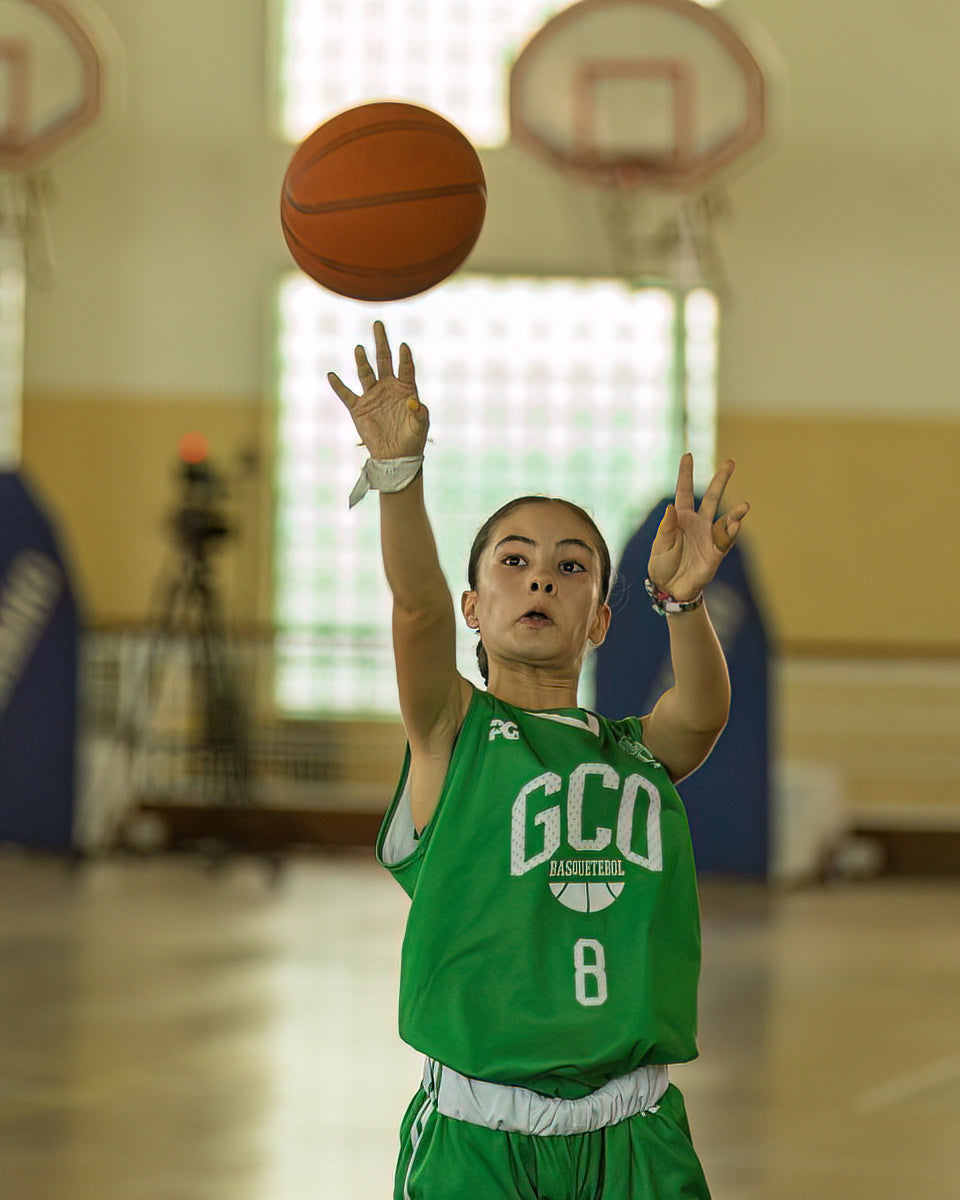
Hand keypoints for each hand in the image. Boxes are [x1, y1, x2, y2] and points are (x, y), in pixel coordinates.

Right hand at [327, 320, 427, 459]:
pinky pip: (346, 394)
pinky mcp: (358, 408)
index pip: (405, 368)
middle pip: (383, 360)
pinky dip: (338, 386)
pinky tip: (331, 375)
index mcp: (405, 389)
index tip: (403, 346)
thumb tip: (414, 402)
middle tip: (378, 324)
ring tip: (359, 348)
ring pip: (365, 373)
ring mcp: (372, 396)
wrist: (395, 457)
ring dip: (362, 361)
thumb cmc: (412, 439)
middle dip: (381, 342)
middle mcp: (388, 388)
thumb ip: (420, 413)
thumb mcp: (420, 426)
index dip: (405, 357)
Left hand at [647, 453, 749, 599]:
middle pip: (711, 497)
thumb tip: (670, 507)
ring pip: (724, 519)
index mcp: (681, 518)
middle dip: (720, 480)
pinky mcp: (716, 553)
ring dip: (735, 513)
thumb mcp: (660, 545)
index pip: (683, 491)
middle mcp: (698, 523)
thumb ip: (667, 527)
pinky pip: (726, 541)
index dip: (685, 474)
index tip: (688, 455)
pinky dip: (731, 533)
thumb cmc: (662, 565)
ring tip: (745, 506)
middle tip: (730, 463)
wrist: (670, 589)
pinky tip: (736, 525)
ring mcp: (709, 537)